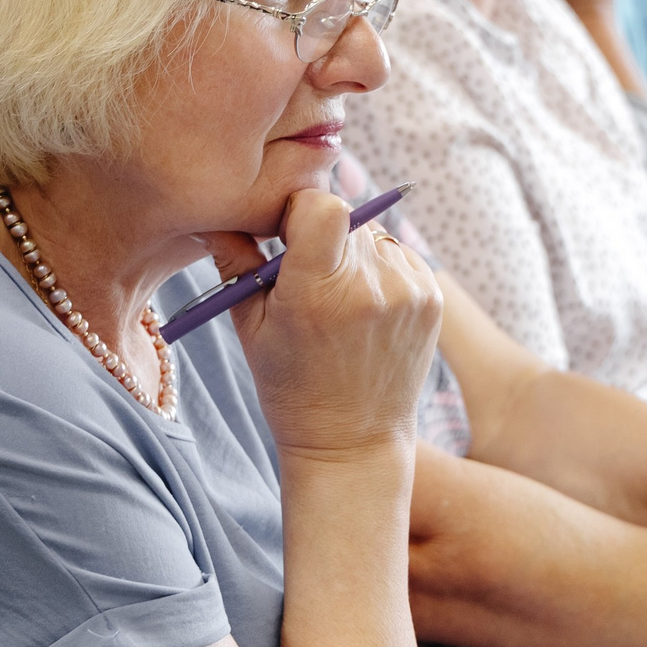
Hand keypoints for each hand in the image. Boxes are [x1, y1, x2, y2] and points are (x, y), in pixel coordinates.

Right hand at [199, 193, 443, 465]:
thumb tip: (215, 214)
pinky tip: (364, 308)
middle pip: (345, 215)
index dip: (299, 210)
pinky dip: (380, 269)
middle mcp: (370, 286)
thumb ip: (235, 261)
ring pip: (373, 233)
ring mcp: (408, 291)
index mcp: (317, 293)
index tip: (287, 235)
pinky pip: (399, 256)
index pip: (321, 204)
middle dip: (321, 232)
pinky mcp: (431, 298)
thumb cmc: (291, 388)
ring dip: (352, 251)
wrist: (353, 442)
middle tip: (307, 272)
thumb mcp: (250, 327)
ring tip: (338, 299)